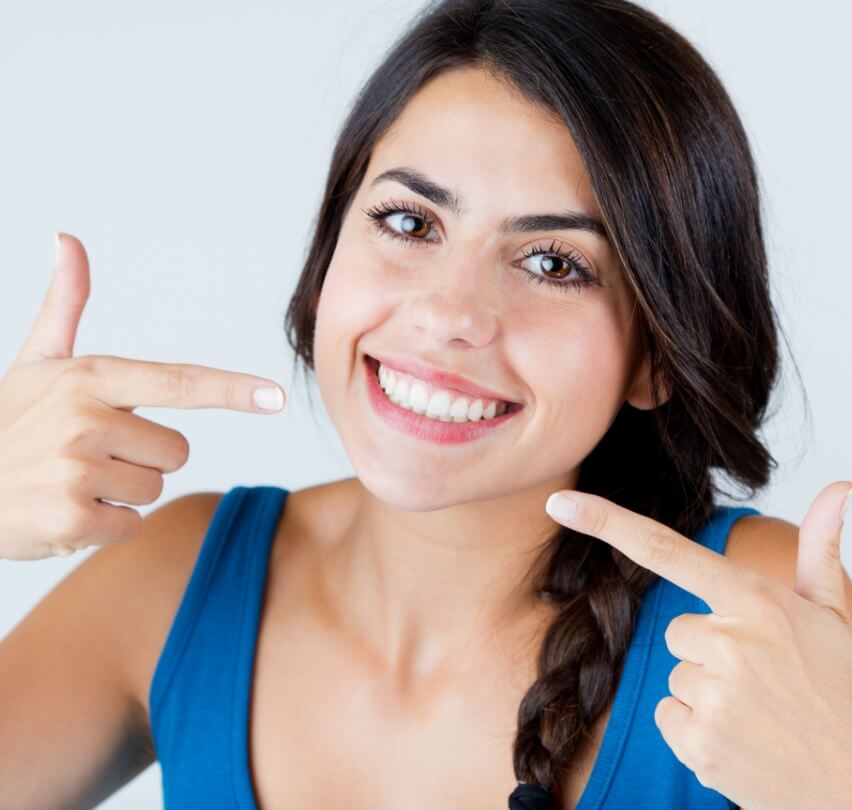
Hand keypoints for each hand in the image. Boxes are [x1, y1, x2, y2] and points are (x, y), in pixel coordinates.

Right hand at [0, 232, 286, 560]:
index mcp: (87, 378)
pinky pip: (129, 525)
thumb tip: (69, 240)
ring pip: (154, 488)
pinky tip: (65, 510)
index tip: (276, 396)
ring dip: (121, 494)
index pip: (177, 382)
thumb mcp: (34, 363)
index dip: (231, 390)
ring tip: (72, 482)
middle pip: (177, 451)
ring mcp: (77, 470)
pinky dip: (103, 527)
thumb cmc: (7, 425)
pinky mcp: (71, 517)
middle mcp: (85, 419)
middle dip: (142, 459)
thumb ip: (64, 307)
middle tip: (88, 456)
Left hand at [544, 483, 851, 809]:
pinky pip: (668, 716)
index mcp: (757, 602)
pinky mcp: (698, 743)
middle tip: (761, 677)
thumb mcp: (835, 615)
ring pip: (674, 675)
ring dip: (706, 693)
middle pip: (677, 630)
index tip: (560, 503)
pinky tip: (742, 739)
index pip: (666, 550)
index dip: (606, 522)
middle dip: (709, 651)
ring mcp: (712, 695)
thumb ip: (820, 548)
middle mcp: (730, 642)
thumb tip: (839, 485)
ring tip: (758, 712)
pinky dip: (696, 730)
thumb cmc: (844, 691)